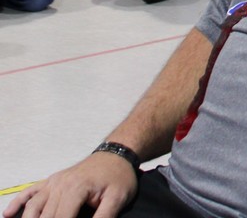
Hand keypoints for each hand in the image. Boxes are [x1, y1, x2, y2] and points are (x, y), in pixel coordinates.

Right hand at [3, 152, 137, 217]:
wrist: (118, 152)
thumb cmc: (119, 175)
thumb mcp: (118, 198)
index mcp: (76, 188)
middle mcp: (60, 184)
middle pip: (44, 217)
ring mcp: (54, 182)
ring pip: (33, 208)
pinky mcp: (52, 181)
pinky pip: (30, 192)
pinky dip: (18, 203)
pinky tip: (9, 214)